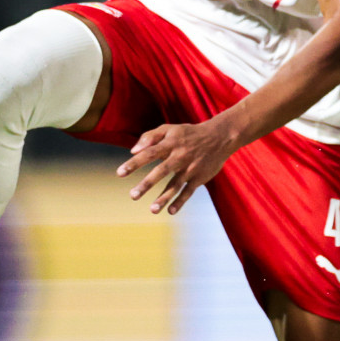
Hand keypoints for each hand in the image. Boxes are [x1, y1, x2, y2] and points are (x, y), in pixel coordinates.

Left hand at [117, 119, 240, 214]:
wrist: (220, 137)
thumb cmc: (188, 133)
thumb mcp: (170, 129)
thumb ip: (150, 137)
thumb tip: (133, 151)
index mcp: (170, 144)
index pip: (149, 153)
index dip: (134, 163)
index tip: (119, 173)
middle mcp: (179, 157)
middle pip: (161, 171)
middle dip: (147, 184)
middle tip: (133, 196)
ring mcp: (190, 169)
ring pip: (175, 185)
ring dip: (164, 198)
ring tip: (152, 210)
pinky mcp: (200, 178)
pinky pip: (189, 191)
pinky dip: (180, 201)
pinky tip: (170, 211)